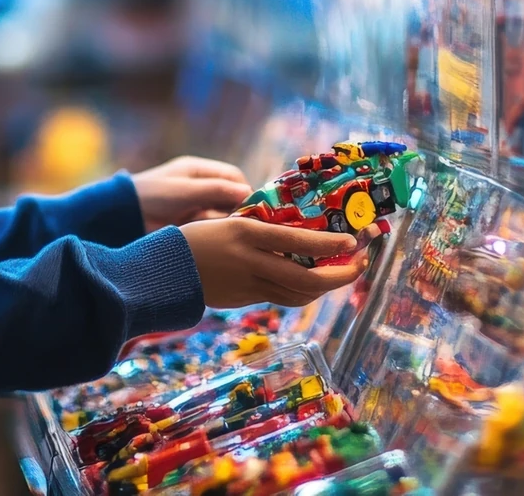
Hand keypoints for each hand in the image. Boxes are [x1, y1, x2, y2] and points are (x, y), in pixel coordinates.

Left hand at [132, 156, 252, 231]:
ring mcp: (193, 206)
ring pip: (221, 213)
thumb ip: (216, 190)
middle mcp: (199, 187)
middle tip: (247, 225)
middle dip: (239, 209)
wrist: (121, 217)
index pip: (233, 176)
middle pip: (230, 196)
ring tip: (232, 234)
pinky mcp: (188, 224)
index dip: (245, 190)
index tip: (255, 207)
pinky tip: (218, 240)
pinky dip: (215, 232)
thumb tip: (249, 193)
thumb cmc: (152, 195)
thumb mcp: (186, 191)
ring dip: (227, 222)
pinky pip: (209, 226)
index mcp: (198, 170)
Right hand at [180, 218, 366, 308]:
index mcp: (246, 233)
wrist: (163, 273)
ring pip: (299, 294)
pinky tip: (313, 281)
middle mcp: (251, 262)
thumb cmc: (194, 239)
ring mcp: (249, 286)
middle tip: (360, 264)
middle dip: (340, 275)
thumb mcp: (229, 224)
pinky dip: (304, 291)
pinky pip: (283, 297)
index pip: (298, 242)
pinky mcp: (246, 300)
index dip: (330, 245)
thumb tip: (297, 231)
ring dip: (326, 286)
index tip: (352, 243)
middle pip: (307, 279)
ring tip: (342, 272)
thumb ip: (260, 231)